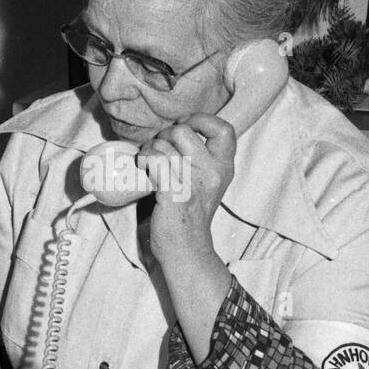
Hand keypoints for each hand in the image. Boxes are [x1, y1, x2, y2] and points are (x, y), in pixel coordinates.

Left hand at [137, 112, 235, 258]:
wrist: (186, 249)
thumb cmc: (190, 213)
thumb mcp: (207, 182)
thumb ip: (202, 158)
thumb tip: (174, 128)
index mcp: (224, 168)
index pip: (224, 129)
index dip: (201, 120)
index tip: (185, 127)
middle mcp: (213, 173)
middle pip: (183, 130)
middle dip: (164, 135)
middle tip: (158, 150)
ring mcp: (194, 183)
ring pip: (164, 145)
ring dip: (150, 150)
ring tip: (149, 163)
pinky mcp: (174, 194)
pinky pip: (155, 160)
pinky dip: (145, 159)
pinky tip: (143, 168)